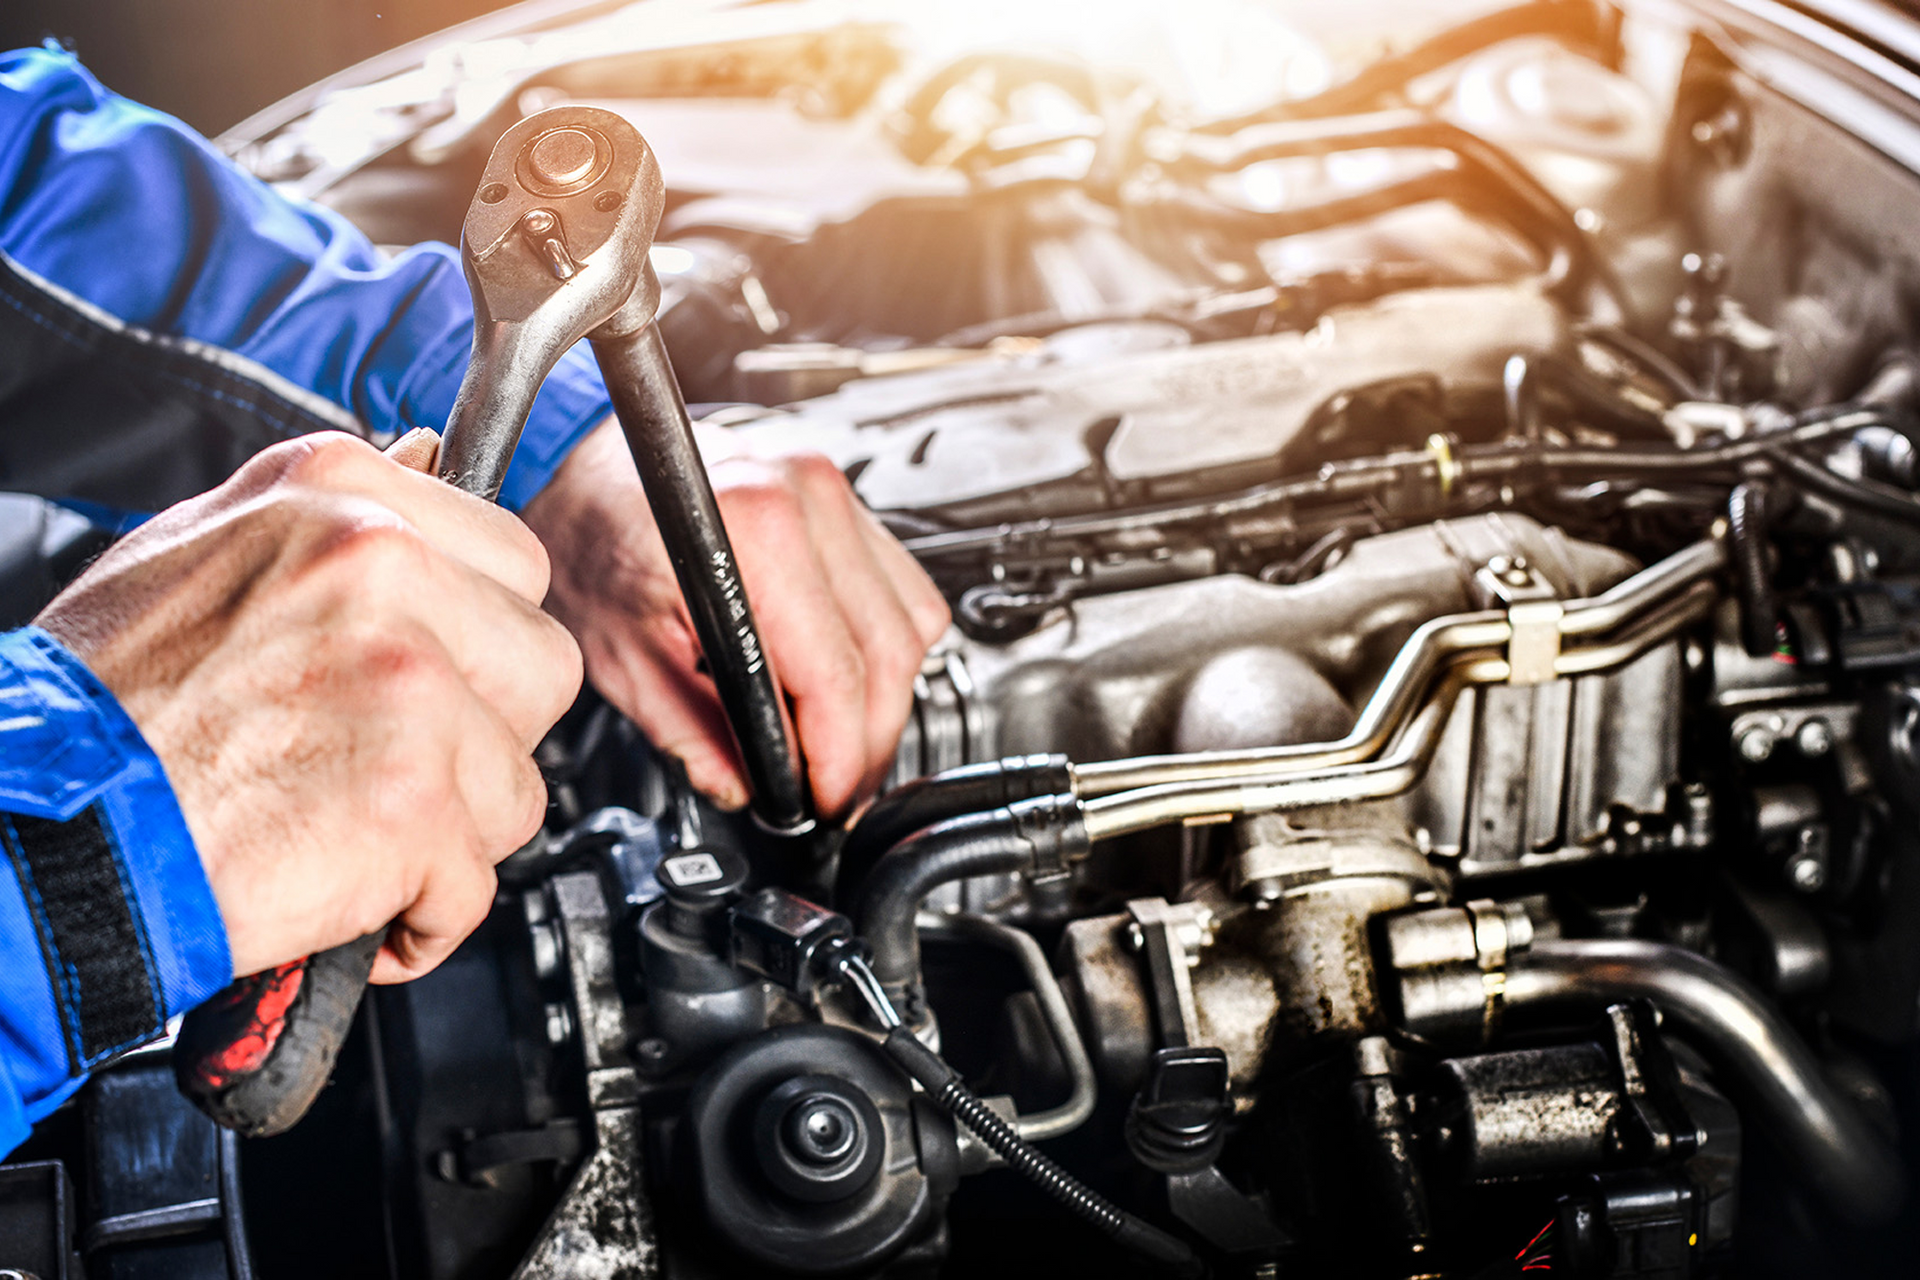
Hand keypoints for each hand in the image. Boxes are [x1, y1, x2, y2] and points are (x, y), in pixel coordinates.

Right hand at [36, 430, 582, 983]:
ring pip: (520, 781)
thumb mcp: (196, 548)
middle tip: (396, 765)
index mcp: (343, 501)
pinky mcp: (412, 801)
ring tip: (355, 832)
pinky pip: (477, 881)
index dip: (479, 645)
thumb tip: (428, 456)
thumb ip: (332, 515)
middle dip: (485, 735)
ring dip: (452, 830)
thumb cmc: (101, 705)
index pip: (515, 564)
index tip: (439, 682)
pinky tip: (351, 897)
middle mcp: (383, 572)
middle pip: (541, 667)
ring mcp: (406, 685)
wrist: (30, 824)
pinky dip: (422, 915)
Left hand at [522, 417, 948, 818]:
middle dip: (869, 742)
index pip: (834, 674)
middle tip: (837, 792)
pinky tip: (851, 680)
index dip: (838, 757)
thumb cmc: (591, 533)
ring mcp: (834, 492)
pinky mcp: (847, 499)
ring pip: (912, 624)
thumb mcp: (620, 649)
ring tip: (844, 745)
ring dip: (889, 699)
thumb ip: (688, 728)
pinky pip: (905, 589)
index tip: (824, 801)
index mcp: (752, 531)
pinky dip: (890, 647)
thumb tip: (741, 786)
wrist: (585, 461)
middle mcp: (807, 498)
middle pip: (888, 654)